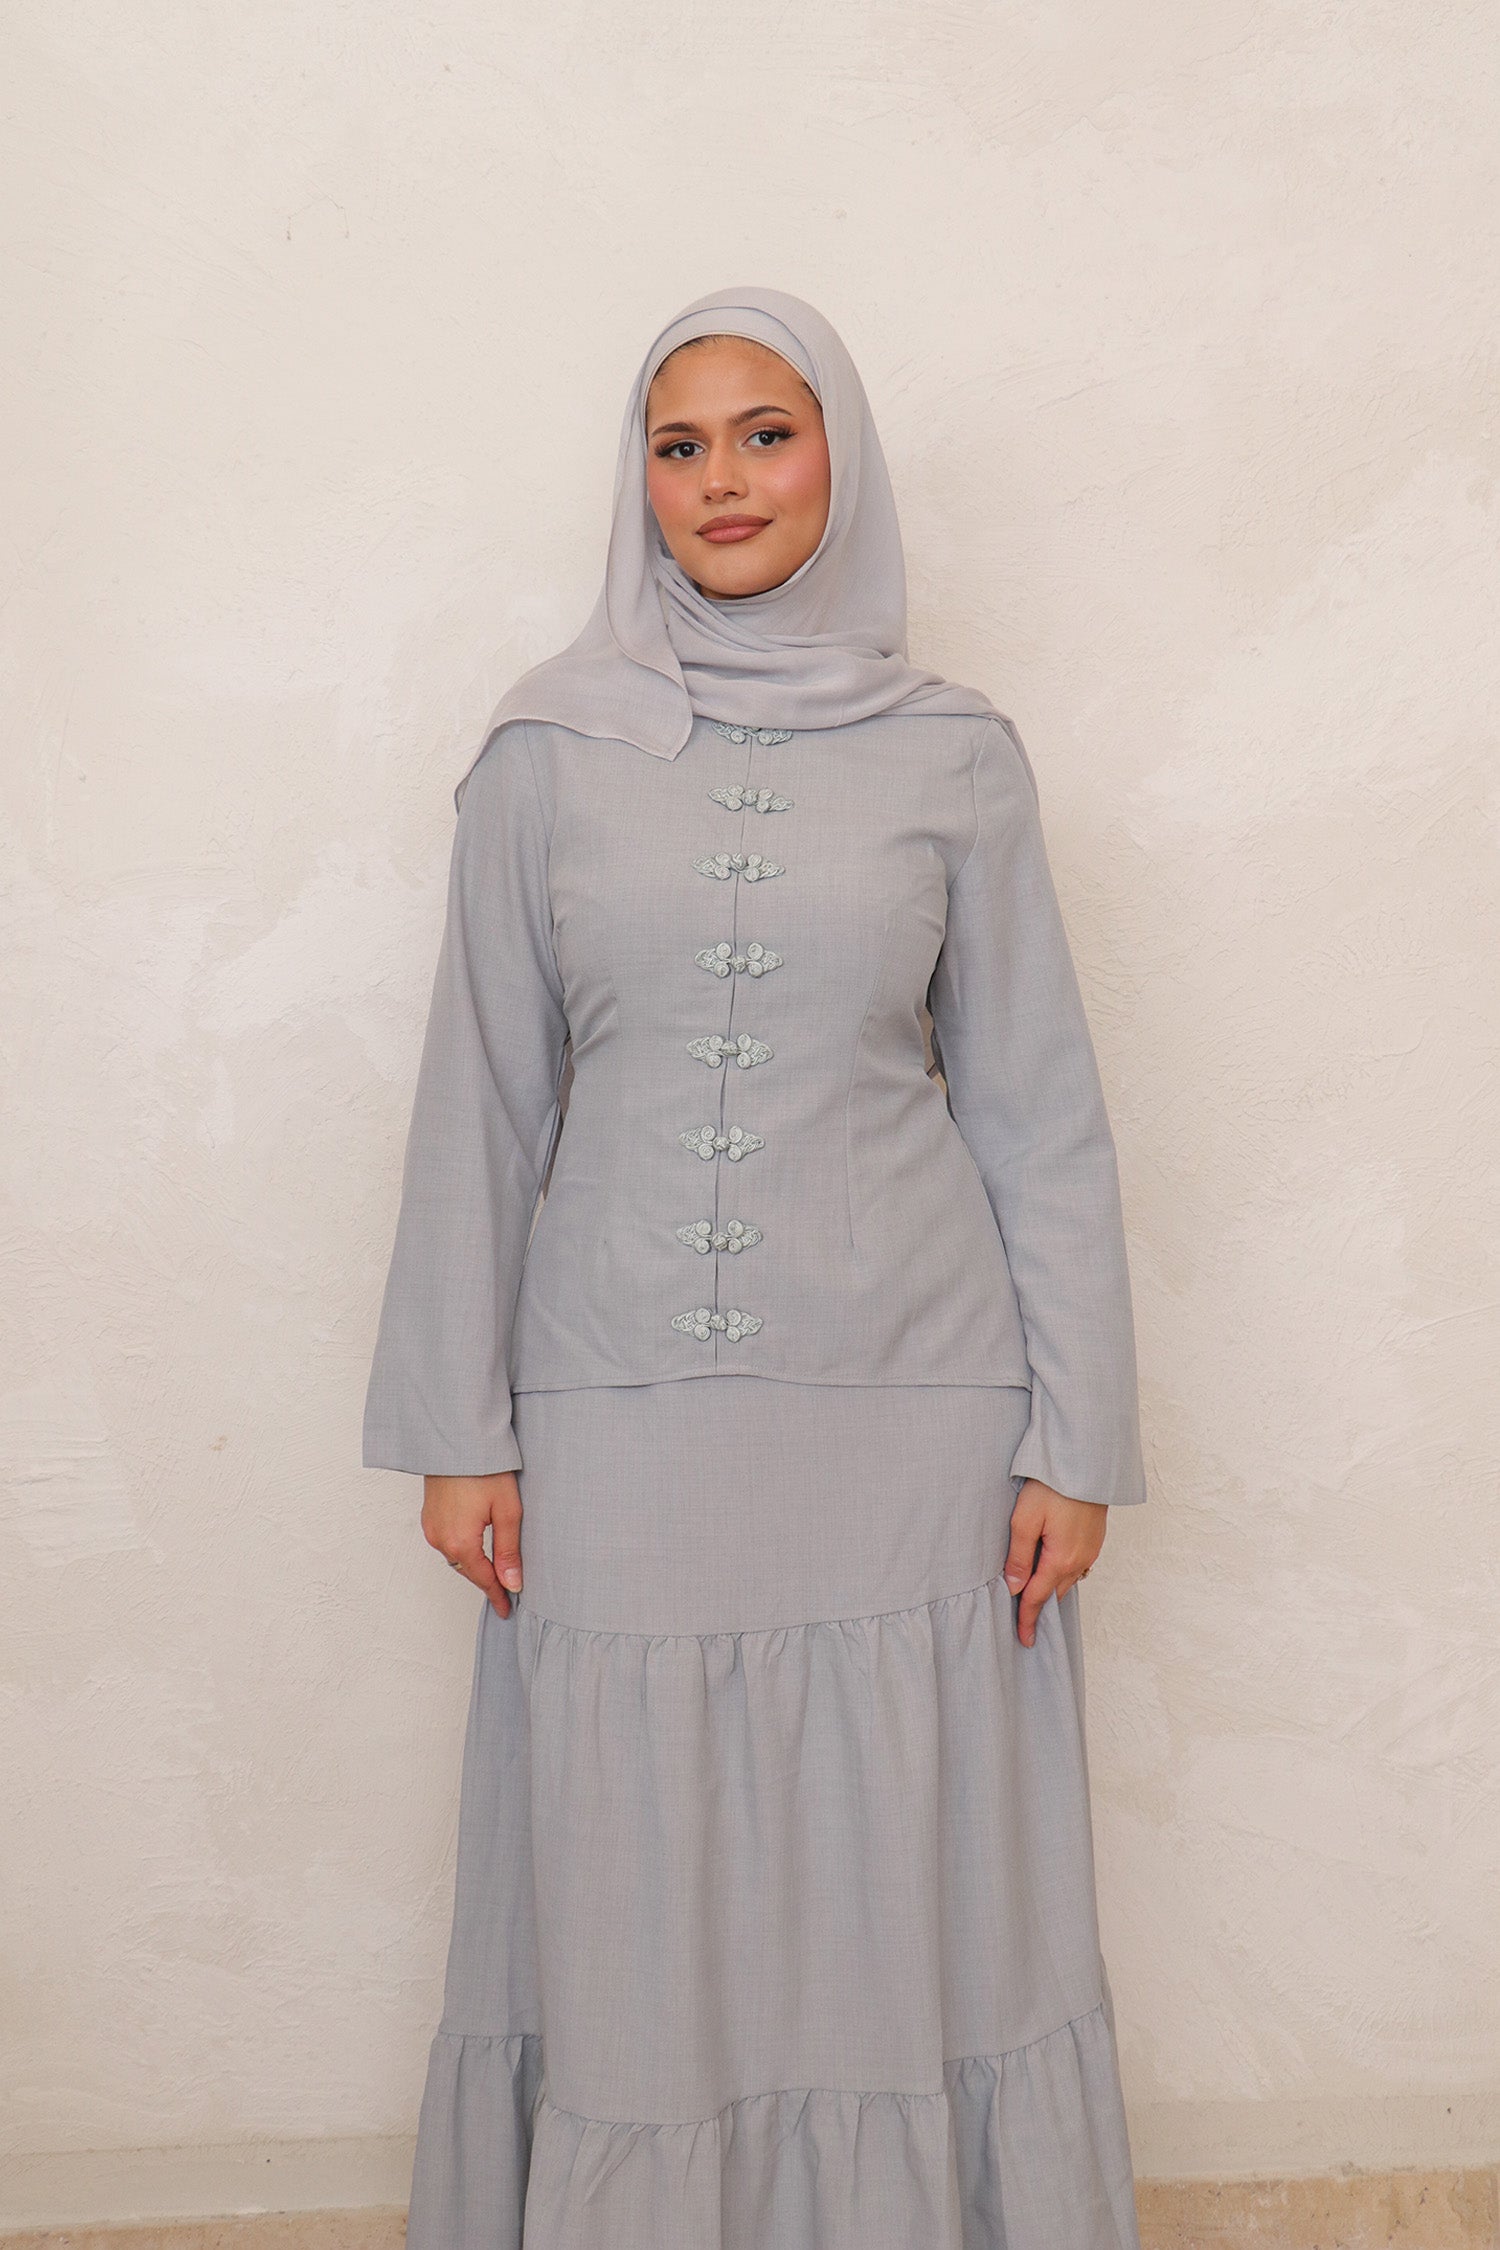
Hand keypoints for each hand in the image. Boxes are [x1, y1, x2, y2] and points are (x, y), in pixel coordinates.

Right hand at [422, 1472, 523, 1618]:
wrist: (457, 1440)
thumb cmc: (485, 1469)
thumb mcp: (507, 1511)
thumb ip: (508, 1550)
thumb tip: (512, 1583)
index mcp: (460, 1542)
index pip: (483, 1579)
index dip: (497, 1595)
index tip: (507, 1609)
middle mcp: (440, 1539)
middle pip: (468, 1570)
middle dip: (486, 1581)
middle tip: (505, 1592)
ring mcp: (431, 1527)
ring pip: (456, 1557)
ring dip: (473, 1565)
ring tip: (494, 1572)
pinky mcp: (429, 1516)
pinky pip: (446, 1543)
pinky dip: (462, 1550)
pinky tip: (475, 1548)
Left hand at [1002, 1478, 1106, 1646]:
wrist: (1084, 1461)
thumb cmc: (1052, 1486)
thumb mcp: (1024, 1520)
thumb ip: (1018, 1556)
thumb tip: (1013, 1587)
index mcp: (1060, 1559)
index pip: (1038, 1598)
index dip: (1027, 1619)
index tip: (1023, 1639)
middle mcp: (1080, 1560)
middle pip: (1054, 1593)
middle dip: (1039, 1606)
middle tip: (1022, 1618)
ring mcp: (1091, 1550)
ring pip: (1067, 1580)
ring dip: (1051, 1588)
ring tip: (1033, 1594)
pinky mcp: (1095, 1539)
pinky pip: (1077, 1566)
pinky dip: (1062, 1573)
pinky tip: (1050, 1567)